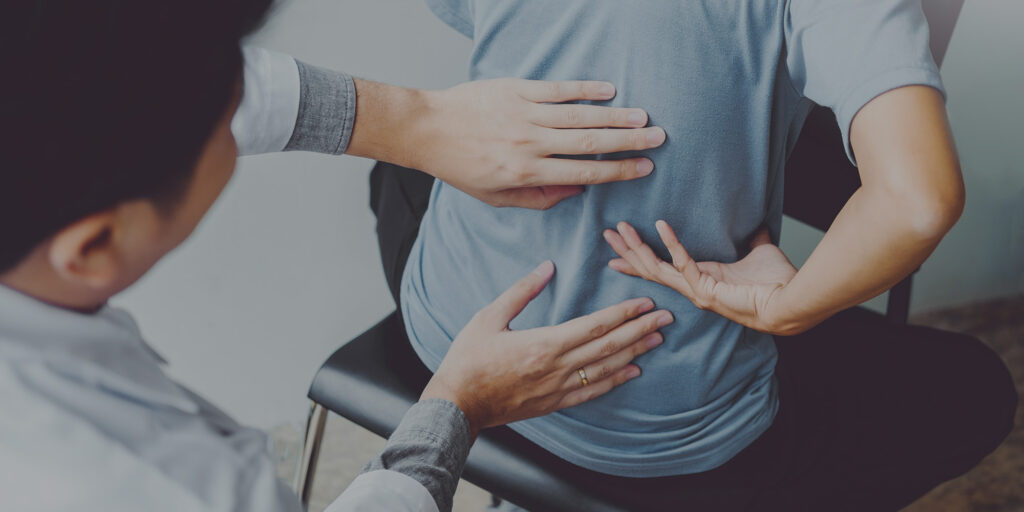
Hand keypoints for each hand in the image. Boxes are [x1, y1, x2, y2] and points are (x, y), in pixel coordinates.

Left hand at [415, 79, 665, 208]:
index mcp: (526, 173)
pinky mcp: (516, 90)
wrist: (428, 129)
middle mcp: (529, 144)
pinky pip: (557, 90)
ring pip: (579, 116)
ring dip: (615, 115)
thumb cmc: (461, 166)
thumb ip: (538, 198)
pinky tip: (609, 90)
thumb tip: (577, 192)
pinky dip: (585, 89)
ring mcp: (524, 114)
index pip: (583, 174)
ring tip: (644, 117)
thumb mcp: (496, 197)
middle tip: (659, 139)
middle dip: (628, 142)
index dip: (618, 171)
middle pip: (590, 144)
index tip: (644, 168)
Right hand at [421, 260, 672, 436]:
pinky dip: (616, 381)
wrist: (457, 404)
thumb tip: (547, 267)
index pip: (594, 325)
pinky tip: (633, 372)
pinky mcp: (554, 403)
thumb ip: (521, 292)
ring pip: (606, 369)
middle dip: (640, 329)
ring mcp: (558, 389)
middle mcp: (557, 368)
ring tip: (657, 339)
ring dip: (635, 352)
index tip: (645, 302)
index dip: (623, 313)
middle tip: (666, 317)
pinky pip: (592, 392)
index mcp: (544, 344)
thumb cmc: (469, 359)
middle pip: (609, 346)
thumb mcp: (489, 317)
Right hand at [603, 220, 799, 334]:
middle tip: (608, 234)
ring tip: (620, 229)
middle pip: (650, 269)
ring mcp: (697, 291)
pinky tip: (660, 225)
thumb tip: (758, 227)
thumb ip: (753, 241)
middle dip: (628, 252)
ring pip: (656, 269)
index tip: (617, 254)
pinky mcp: (705, 289)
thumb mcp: (759, 253)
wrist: (790, 301)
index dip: (639, 261)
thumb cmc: (776, 284)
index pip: (661, 270)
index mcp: (701, 281)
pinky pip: (683, 263)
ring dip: (637, 248)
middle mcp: (694, 289)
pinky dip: (671, 243)